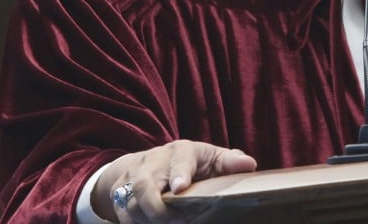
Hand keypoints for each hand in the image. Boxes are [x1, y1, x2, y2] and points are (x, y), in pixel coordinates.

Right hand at [92, 140, 257, 222]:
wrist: (150, 162)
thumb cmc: (189, 162)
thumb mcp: (211, 158)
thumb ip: (229, 162)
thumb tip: (249, 164)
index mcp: (180, 151)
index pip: (179, 160)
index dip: (179, 173)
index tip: (181, 188)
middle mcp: (152, 162)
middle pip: (145, 185)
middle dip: (158, 209)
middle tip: (178, 222)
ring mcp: (132, 177)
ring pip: (131, 204)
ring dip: (148, 221)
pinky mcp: (118, 193)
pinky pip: (122, 214)